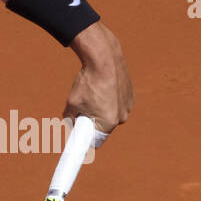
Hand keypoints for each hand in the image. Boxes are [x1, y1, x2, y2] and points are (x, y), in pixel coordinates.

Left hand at [64, 22, 133, 137]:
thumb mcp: (71, 102)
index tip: (78, 137)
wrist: (104, 59)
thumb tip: (70, 124)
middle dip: (92, 120)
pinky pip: (117, 103)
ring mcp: (128, 106)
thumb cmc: (88, 82)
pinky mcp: (130, 95)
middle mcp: (121, 117)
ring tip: (93, 93)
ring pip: (110, 113)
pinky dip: (110, 98)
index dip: (86, 139)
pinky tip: (103, 87)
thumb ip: (69, 118)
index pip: (96, 140)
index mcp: (108, 122)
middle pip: (103, 126)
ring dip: (101, 108)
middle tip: (82, 107)